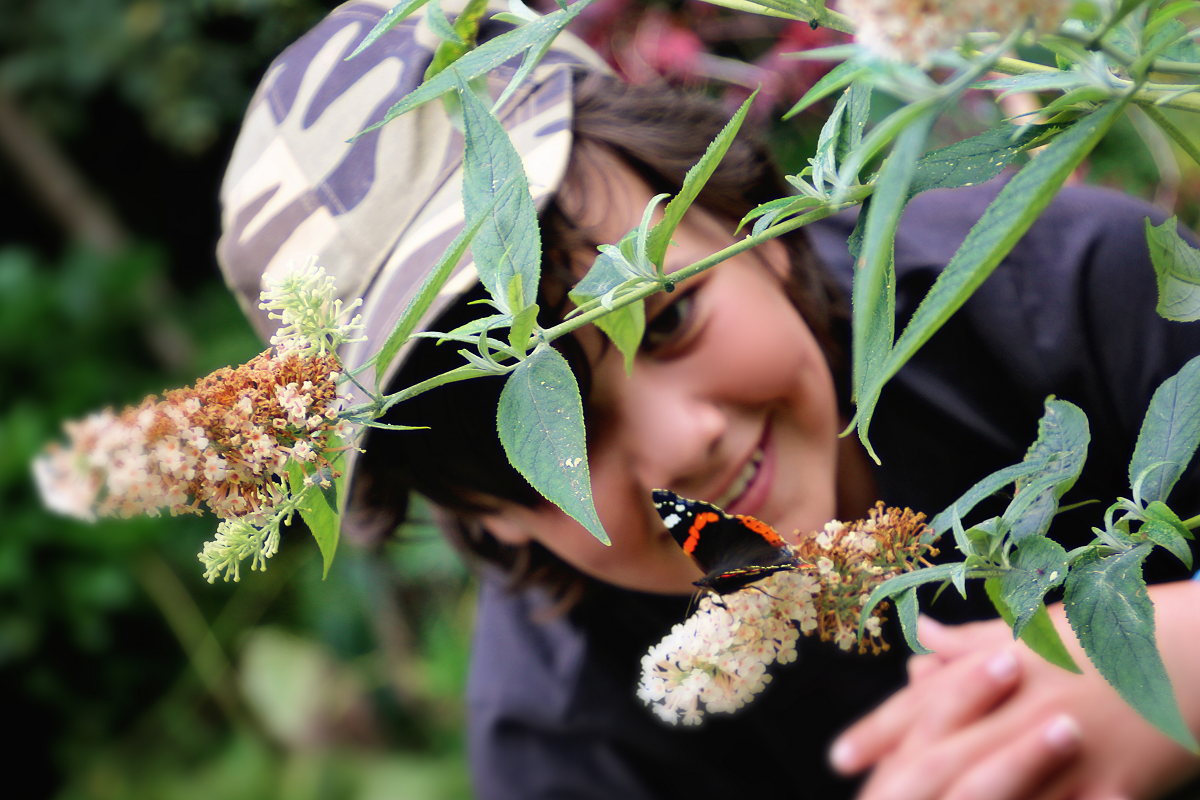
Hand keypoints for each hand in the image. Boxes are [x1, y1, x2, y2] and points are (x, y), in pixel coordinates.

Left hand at [829, 581, 1199, 799]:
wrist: (1199, 650)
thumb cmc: (1117, 633)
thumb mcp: (1041, 630)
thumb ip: (975, 643)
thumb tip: (920, 639)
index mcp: (1005, 668)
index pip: (926, 703)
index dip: (880, 731)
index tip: (841, 756)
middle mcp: (1026, 709)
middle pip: (948, 752)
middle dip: (897, 781)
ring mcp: (1070, 750)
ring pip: (999, 790)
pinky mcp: (1116, 785)